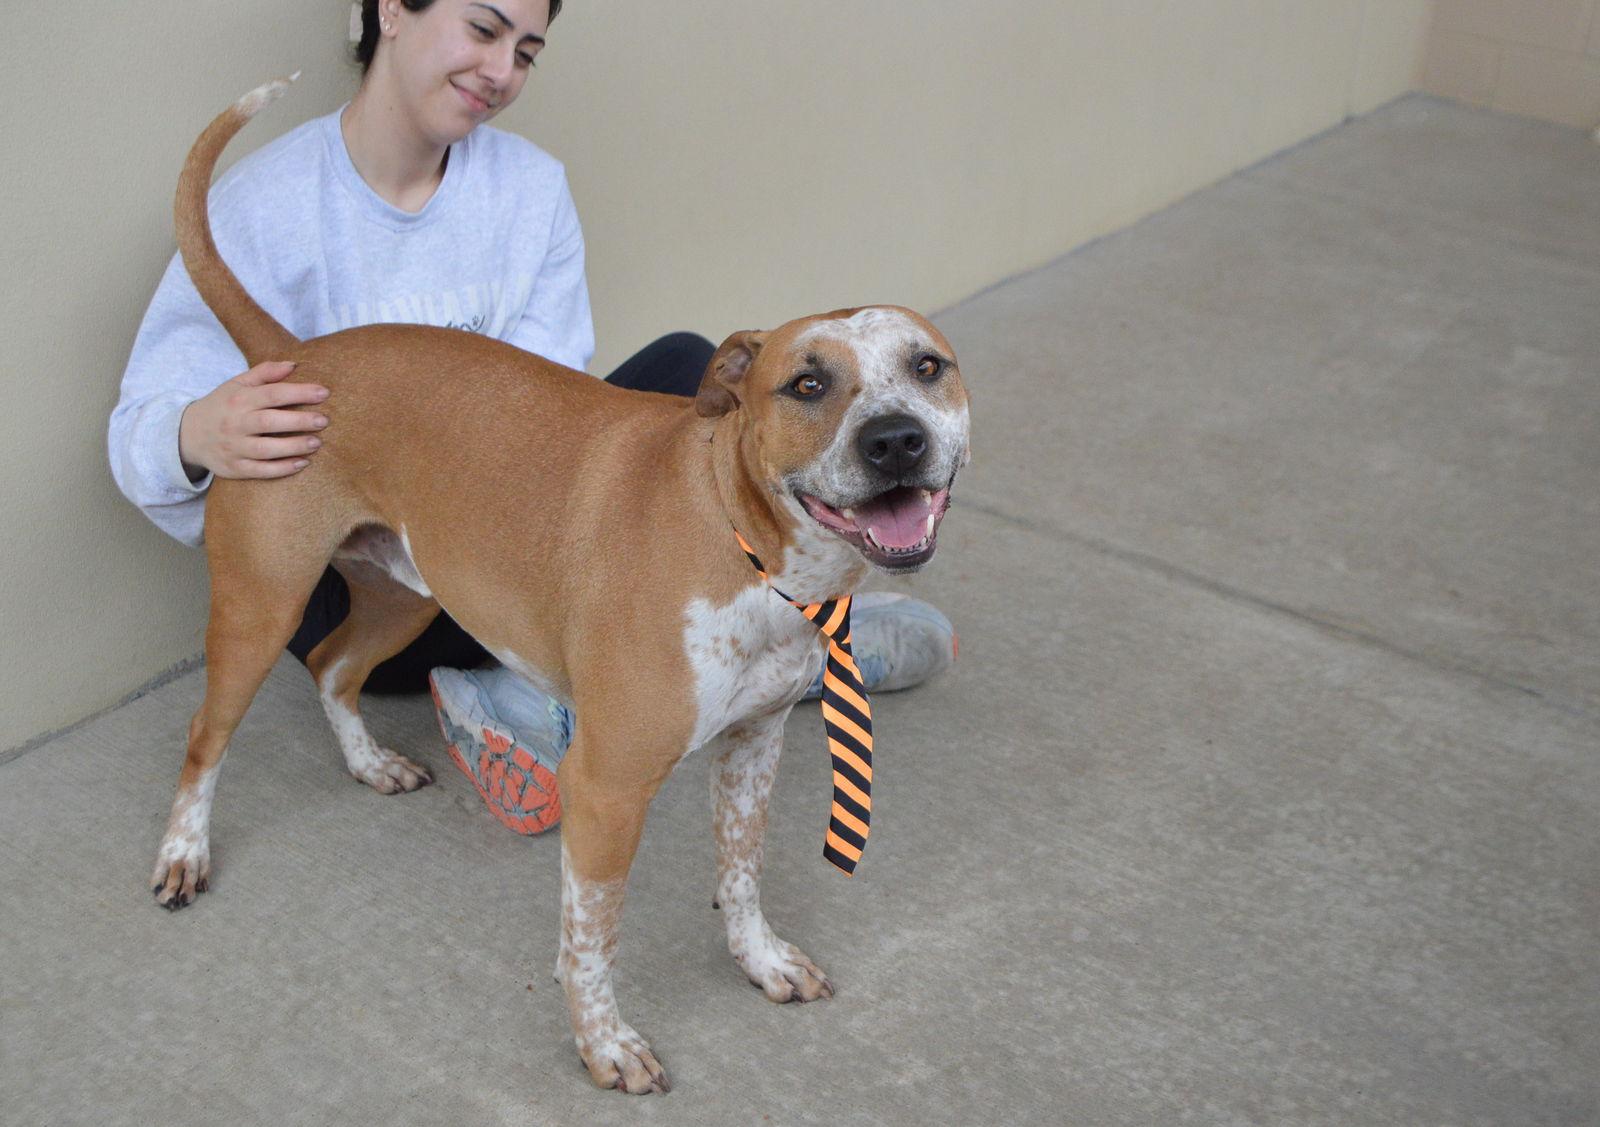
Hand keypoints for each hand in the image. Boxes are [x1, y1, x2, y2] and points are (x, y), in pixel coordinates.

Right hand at [178, 361, 329, 479]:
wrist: (188, 434)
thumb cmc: (223, 406)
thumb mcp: (237, 385)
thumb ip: (265, 373)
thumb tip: (294, 364)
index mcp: (239, 400)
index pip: (272, 394)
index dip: (299, 393)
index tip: (324, 393)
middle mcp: (235, 424)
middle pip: (269, 422)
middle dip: (299, 421)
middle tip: (323, 420)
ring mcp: (234, 448)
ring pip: (265, 449)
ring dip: (293, 447)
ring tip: (317, 443)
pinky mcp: (234, 468)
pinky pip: (260, 471)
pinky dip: (281, 469)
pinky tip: (302, 463)